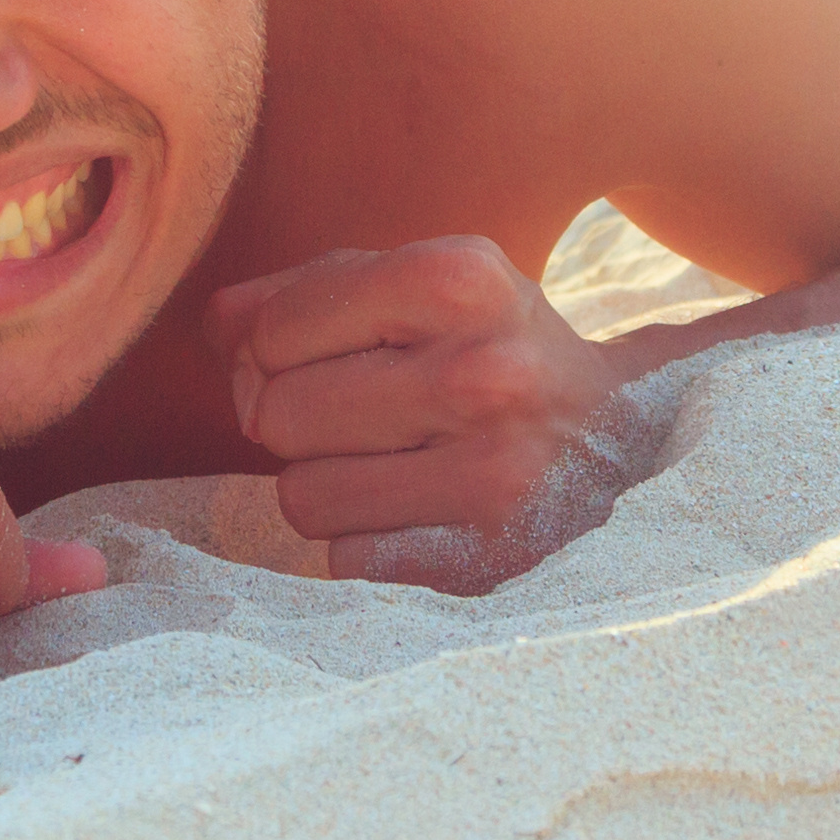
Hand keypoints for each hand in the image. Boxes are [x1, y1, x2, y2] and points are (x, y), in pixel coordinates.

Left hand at [212, 235, 649, 595]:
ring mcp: (493, 474)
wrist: (624, 434)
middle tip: (357, 414)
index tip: (323, 355)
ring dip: (323, 482)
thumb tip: (215, 326)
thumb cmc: (491, 344)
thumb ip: (305, 291)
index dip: (273, 349)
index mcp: (461, 281)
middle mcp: (484, 374)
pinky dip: (364, 536)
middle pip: (276, 417)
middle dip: (292, 417)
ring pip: (301, 498)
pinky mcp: (489, 558)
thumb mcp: (421, 282)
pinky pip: (345, 559)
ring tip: (388, 460)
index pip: (273, 333)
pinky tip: (418, 506)